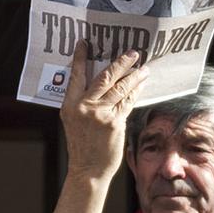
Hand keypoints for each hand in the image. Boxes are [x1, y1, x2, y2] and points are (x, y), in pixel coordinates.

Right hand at [58, 39, 148, 184]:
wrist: (87, 169)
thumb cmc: (82, 145)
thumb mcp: (74, 121)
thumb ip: (83, 103)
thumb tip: (102, 84)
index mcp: (70, 105)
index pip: (75, 76)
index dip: (80, 58)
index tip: (85, 43)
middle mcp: (84, 107)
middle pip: (104, 77)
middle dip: (120, 63)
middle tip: (132, 52)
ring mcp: (100, 114)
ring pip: (120, 88)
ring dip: (134, 76)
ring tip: (143, 68)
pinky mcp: (114, 122)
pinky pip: (128, 102)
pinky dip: (136, 92)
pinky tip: (142, 85)